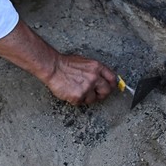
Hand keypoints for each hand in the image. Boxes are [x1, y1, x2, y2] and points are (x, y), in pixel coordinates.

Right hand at [0, 19, 117, 106]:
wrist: (53, 68)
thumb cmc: (66, 64)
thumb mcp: (85, 62)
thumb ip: (96, 70)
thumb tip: (104, 78)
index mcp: (97, 67)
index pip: (112, 79)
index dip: (111, 85)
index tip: (109, 87)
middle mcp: (94, 77)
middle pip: (106, 91)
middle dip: (101, 94)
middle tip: (94, 94)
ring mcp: (87, 87)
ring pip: (94, 99)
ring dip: (87, 97)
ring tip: (77, 90)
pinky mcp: (79, 96)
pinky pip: (82, 102)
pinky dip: (77, 100)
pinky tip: (71, 92)